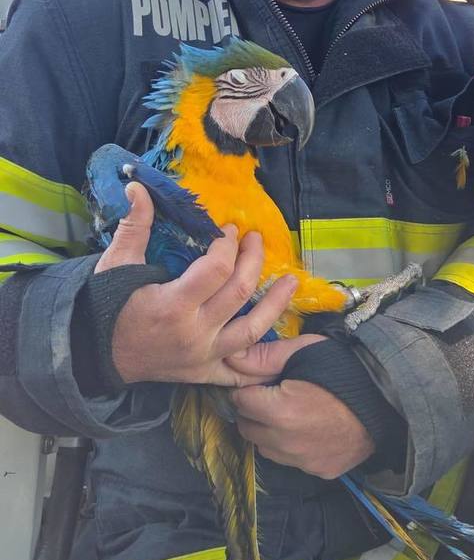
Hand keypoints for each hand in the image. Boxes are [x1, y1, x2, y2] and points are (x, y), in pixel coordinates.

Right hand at [93, 182, 297, 384]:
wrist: (95, 355)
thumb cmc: (107, 307)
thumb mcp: (116, 265)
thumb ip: (135, 226)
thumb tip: (139, 187)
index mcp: (173, 305)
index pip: (216, 269)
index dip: (228, 244)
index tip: (229, 230)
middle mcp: (194, 333)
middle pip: (239, 293)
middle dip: (253, 261)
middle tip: (255, 240)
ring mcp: (203, 356)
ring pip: (252, 331)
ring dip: (276, 304)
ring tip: (291, 281)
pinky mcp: (204, 372)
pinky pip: (242, 372)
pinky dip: (264, 364)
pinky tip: (285, 349)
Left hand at [228, 337, 374, 477]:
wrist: (389, 401)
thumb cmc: (345, 371)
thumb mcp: (305, 351)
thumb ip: (265, 357)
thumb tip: (230, 357)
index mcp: (280, 410)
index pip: (239, 401)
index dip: (248, 388)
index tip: (262, 381)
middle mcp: (286, 442)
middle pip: (247, 426)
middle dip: (253, 410)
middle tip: (274, 394)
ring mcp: (302, 461)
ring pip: (264, 446)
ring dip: (268, 430)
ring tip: (291, 411)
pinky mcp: (318, 471)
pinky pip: (289, 460)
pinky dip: (290, 446)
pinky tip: (308, 429)